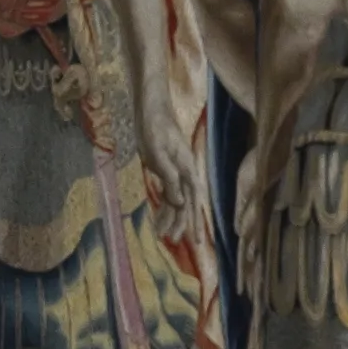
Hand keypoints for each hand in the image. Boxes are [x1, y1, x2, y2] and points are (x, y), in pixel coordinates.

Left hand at [135, 92, 203, 236]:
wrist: (151, 107)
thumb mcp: (158, 152)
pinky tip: (160, 215)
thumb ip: (169, 177)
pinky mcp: (166, 168)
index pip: (194, 203)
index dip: (195, 222)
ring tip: (162, 233)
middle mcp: (185, 174)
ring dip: (171, 217)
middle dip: (181, 224)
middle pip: (186, 205)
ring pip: (176, 200)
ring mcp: (176, 171)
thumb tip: (180, 203)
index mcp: (187, 171)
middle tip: (173, 241)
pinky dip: (165, 204)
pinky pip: (168, 191)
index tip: (195, 241)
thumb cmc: (155, 126)